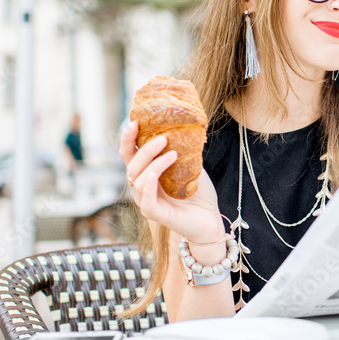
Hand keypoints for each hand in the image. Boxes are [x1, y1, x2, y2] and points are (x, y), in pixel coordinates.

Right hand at [119, 121, 222, 242]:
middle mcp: (143, 186)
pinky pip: (146, 200)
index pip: (130, 154)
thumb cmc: (198, 192)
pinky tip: (154, 177)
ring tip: (173, 154)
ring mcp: (147, 201)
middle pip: (132, 165)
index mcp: (147, 172)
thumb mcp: (190, 165)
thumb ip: (181, 149)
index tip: (134, 122)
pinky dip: (149, 187)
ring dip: (154, 164)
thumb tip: (182, 125)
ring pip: (138, 181)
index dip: (128, 139)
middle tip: (163, 137)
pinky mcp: (156, 214)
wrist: (210, 218)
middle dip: (145, 149)